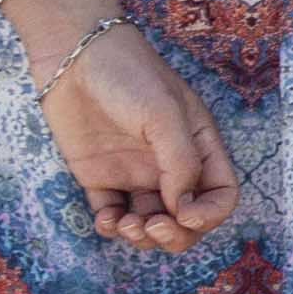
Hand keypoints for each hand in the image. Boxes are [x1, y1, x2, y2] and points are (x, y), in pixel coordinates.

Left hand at [25, 6, 243, 251]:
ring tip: (125, 225)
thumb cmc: (128, 75)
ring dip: (143, 237)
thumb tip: (182, 208)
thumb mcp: (165, 113)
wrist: (72, 56)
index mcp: (198, 146)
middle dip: (175, 235)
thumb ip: (180, 163)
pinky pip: (113, 216)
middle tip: (152, 226)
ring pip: (150, 224)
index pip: (220, 194)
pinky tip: (106, 220)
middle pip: (187, 219)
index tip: (184, 214)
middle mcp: (170, 165)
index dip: (210, 214)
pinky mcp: (100, 178)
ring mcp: (135, 173)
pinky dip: (112, 228)